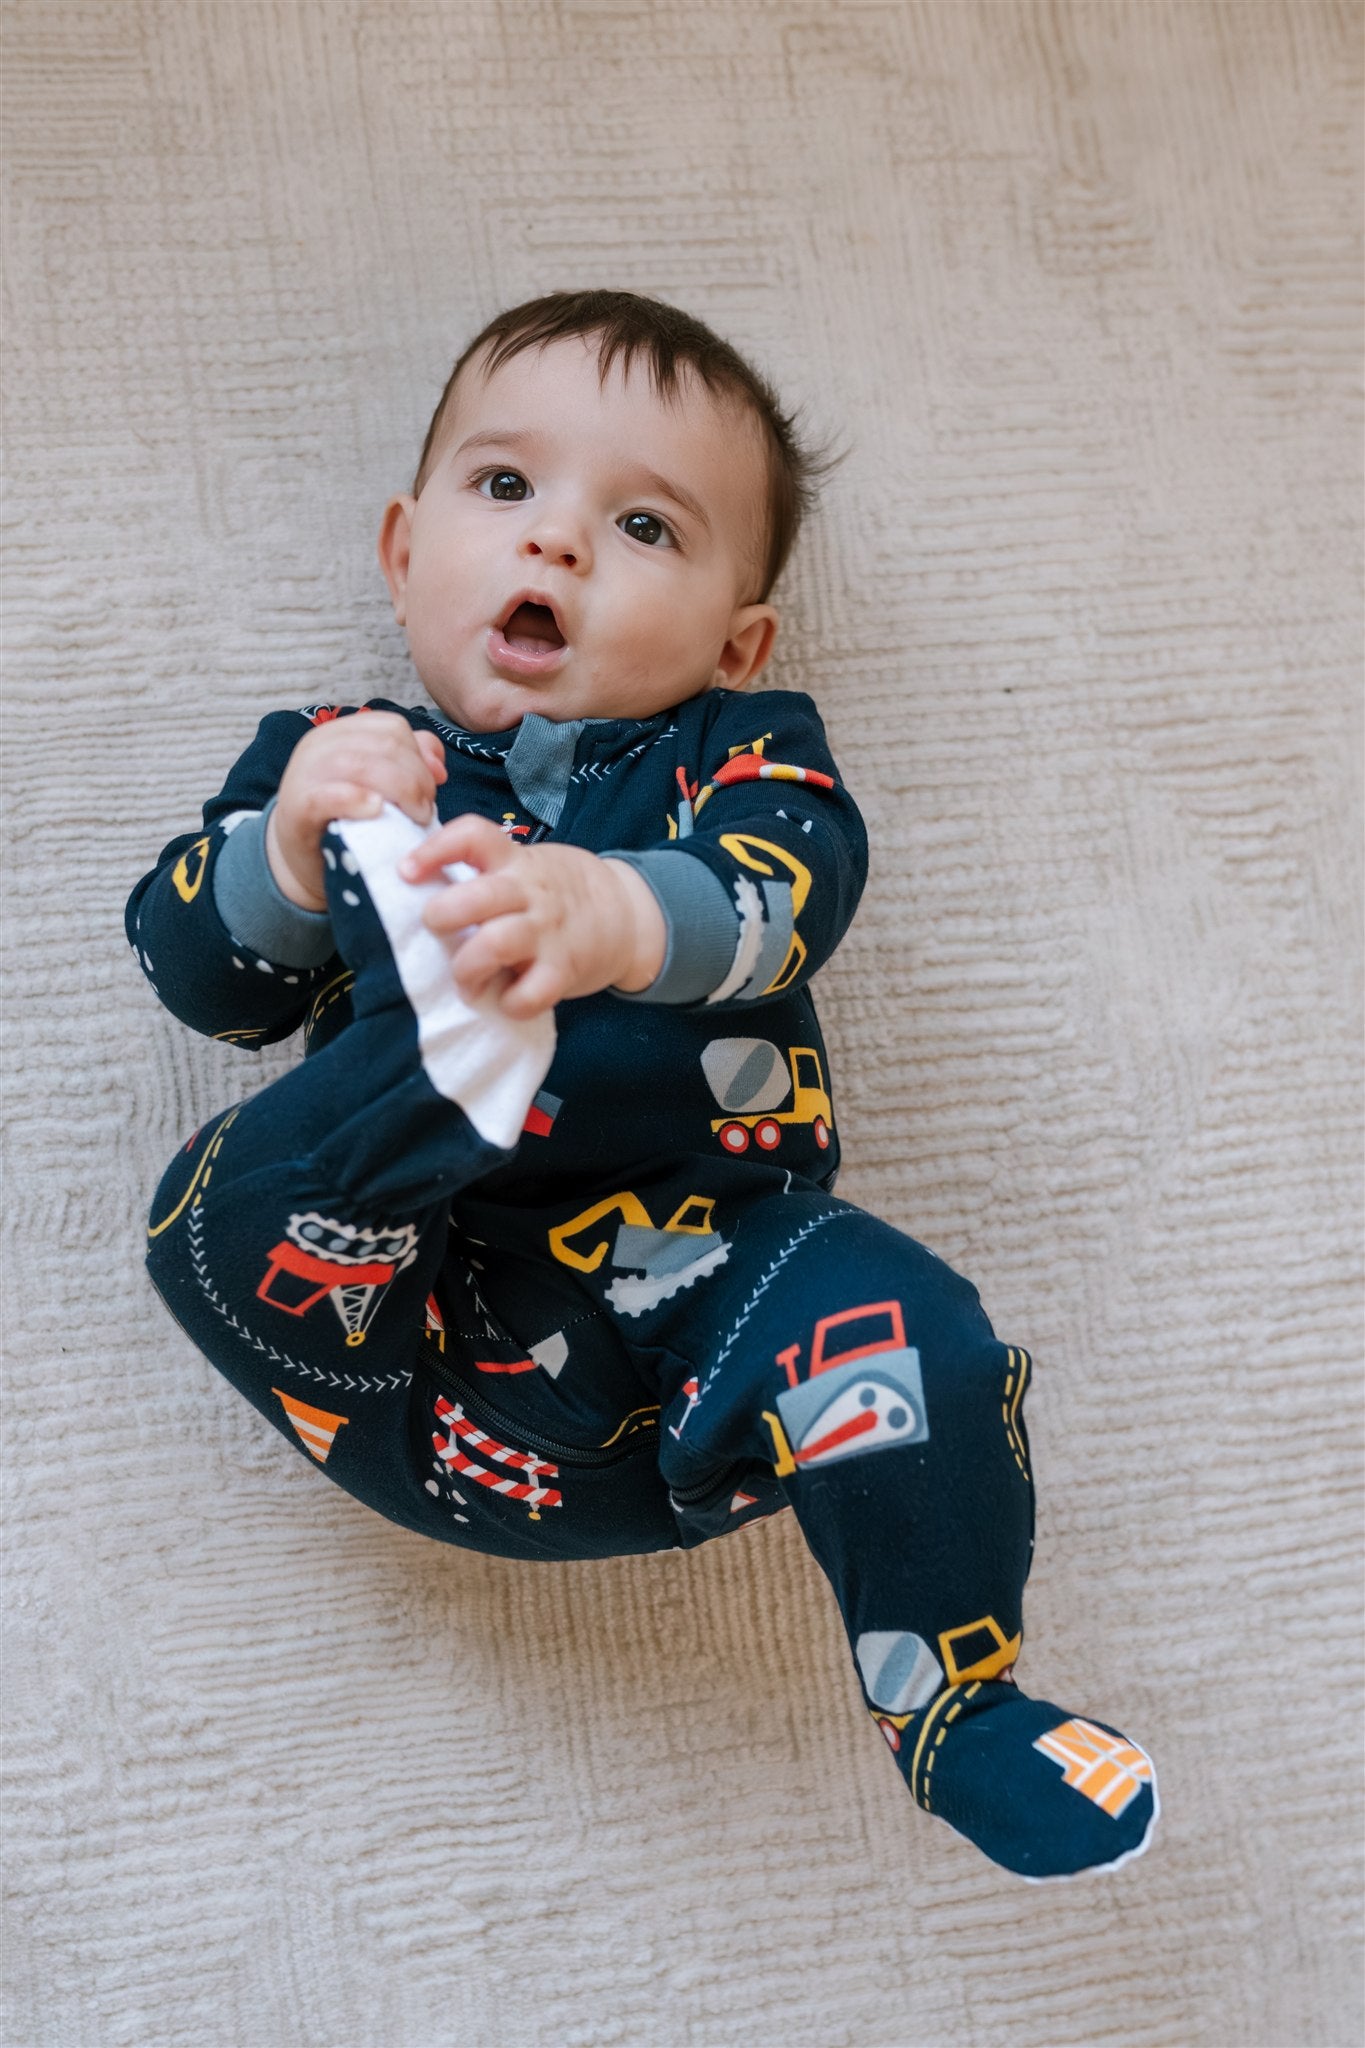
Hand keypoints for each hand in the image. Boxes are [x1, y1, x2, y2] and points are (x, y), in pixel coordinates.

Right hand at [267, 713, 447, 909]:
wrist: (304, 861)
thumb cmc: (347, 822)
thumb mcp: (380, 787)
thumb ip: (410, 765)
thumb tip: (438, 767)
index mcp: (340, 733)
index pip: (392, 727)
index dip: (420, 756)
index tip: (431, 789)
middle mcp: (319, 745)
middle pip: (385, 745)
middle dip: (417, 778)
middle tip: (426, 810)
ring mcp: (304, 773)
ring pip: (362, 765)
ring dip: (401, 791)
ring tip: (415, 818)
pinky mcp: (296, 807)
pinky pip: (330, 795)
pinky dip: (357, 800)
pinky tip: (377, 811)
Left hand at [398, 814, 666, 1018]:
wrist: (627, 915)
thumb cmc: (558, 894)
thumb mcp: (527, 867)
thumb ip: (486, 872)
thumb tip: (419, 885)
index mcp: (515, 862)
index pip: (473, 836)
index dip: (434, 850)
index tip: (406, 871)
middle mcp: (529, 893)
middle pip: (477, 898)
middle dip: (442, 915)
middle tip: (436, 930)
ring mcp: (548, 932)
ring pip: (496, 943)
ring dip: (468, 966)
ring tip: (465, 979)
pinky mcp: (564, 970)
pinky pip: (531, 993)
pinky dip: (511, 1002)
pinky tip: (506, 999)